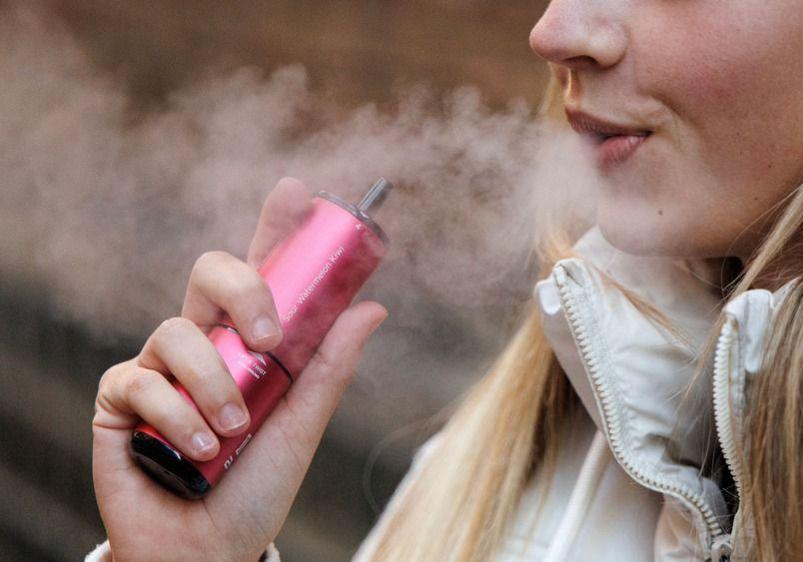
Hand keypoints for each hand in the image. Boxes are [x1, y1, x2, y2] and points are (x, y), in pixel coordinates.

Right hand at [92, 178, 386, 561]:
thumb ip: (329, 367)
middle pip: (211, 270)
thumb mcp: (303, 425)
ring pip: (177, 330)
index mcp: (250, 340)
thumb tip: (372, 307)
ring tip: (234, 431)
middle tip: (269, 339)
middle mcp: (205, 341)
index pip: (262, 270)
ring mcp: (159, 366)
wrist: (208, 549)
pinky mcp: (120, 398)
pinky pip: (140, 379)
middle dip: (243, 290)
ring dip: (214, 384)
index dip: (276, 225)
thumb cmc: (256, 486)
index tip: (298, 192)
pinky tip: (200, 448)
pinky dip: (177, 415)